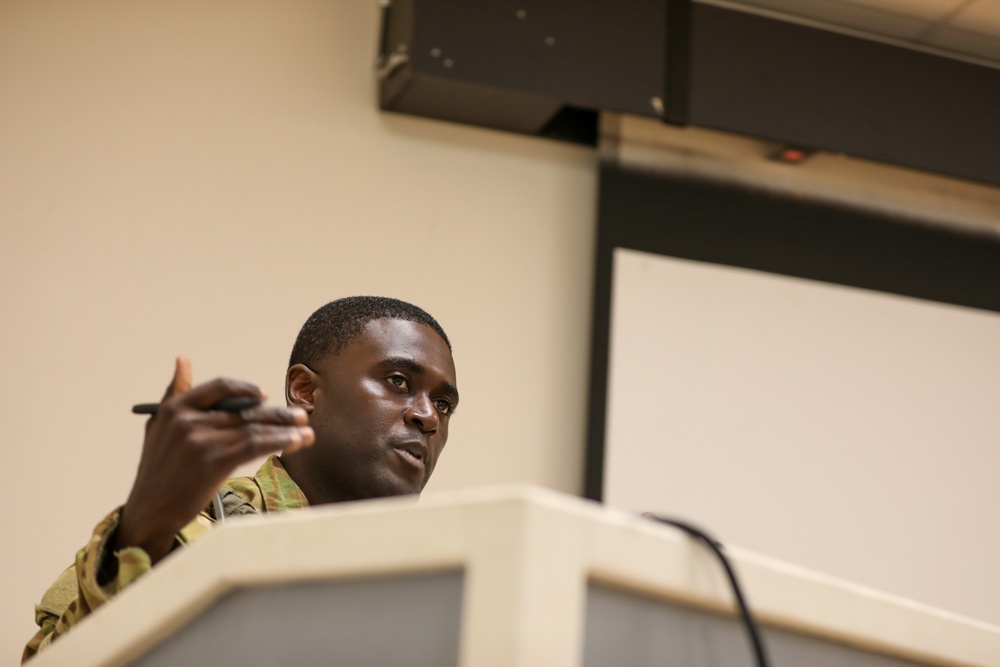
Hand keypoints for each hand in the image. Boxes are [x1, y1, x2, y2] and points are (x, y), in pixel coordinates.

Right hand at [116, 356, 313, 562]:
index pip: (219, 387)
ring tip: (307, 432)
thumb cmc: (158, 470)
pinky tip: (295, 443)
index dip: (246, 389)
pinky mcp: (214, 462)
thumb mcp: (158, 426)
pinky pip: (255, 446)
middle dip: (277, 414)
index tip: (265, 395)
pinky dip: (279, 442)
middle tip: (302, 416)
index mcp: (176, 407)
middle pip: (244, 411)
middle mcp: (188, 420)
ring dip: (286, 430)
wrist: (149, 511)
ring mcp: (201, 440)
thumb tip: (183, 360)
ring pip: (253, 428)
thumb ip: (174, 392)